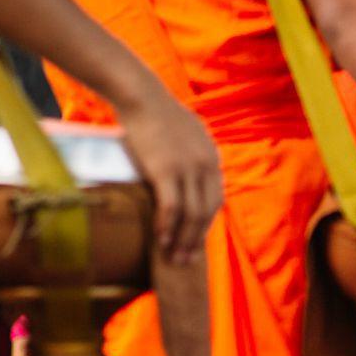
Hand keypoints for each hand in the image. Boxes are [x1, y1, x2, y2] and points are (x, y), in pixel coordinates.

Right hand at [115, 90, 222, 265]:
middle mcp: (206, 165)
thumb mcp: (186, 132)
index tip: (197, 240)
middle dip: (197, 238)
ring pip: (192, 214)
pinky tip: (160, 240)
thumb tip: (189, 168)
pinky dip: (168, 227)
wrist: (140, 95)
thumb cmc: (155, 112)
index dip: (206, 222)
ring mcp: (188, 168)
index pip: (216, 199)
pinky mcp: (166, 170)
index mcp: (212, 158)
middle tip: (188, 260)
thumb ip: (192, 152)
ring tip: (174, 258)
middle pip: (207, 211)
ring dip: (183, 240)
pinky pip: (171, 207)